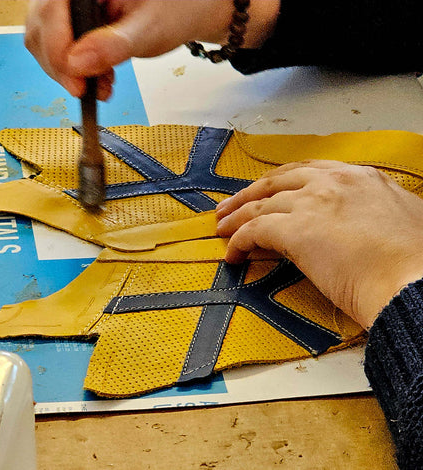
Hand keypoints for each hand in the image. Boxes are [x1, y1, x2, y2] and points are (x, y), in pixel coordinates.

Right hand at [24, 0, 279, 99]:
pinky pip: (62, 49)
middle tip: (84, 90)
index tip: (75, 82)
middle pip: (42, 26)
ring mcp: (73, 7)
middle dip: (60, 65)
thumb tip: (76, 64)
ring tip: (99, 87)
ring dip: (68, 73)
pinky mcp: (77, 24)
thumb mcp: (147, 30)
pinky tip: (100, 82)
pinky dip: (77, 72)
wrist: (186, 12)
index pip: (51, 9)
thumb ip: (112, 46)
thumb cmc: (175, 8)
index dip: (56, 49)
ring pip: (47, 41)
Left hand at [216, 160, 422, 328]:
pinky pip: (254, 230)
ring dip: (236, 217)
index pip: (307, 172)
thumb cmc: (414, 262)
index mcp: (360, 178)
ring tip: (222, 228)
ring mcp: (313, 202)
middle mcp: (333, 182)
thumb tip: (354, 223)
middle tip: (230, 207)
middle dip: (248, 194)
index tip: (266, 193)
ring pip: (260, 204)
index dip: (280, 183)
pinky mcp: (297, 229)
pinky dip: (238, 240)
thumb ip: (369, 211)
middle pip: (276, 181)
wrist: (417, 282)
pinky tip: (233, 252)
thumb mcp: (398, 219)